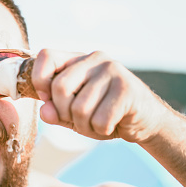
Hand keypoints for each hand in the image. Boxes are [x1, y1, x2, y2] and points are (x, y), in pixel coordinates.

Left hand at [32, 49, 169, 142]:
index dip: (40, 81)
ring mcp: (112, 70)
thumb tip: (44, 110)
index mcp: (77, 60)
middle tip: (79, 119)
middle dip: (64, 113)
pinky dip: (101, 130)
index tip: (48, 99)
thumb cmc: (104, 115)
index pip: (46, 56)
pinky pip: (100, 119)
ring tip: (97, 123)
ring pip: (79, 108)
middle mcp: (94, 58)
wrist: (145, 121)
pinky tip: (112, 125)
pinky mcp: (127, 88)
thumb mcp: (73, 116)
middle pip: (60, 88)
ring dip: (85, 126)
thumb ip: (55, 113)